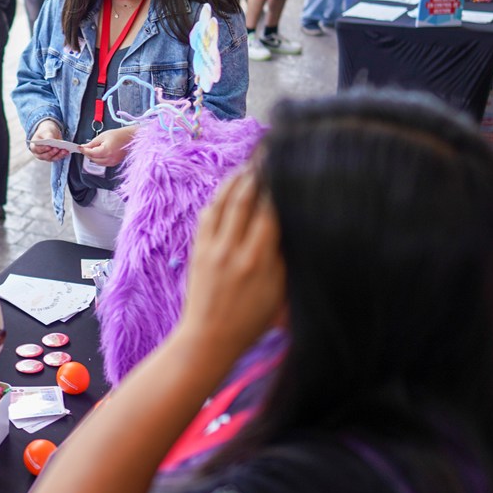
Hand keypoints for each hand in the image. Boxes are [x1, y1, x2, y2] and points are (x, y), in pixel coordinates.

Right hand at [29, 118, 69, 162]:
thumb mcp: (46, 131)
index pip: (37, 149)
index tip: (49, 147)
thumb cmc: (46, 132)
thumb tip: (52, 140)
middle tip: (57, 148)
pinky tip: (67, 152)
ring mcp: (46, 157)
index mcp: (34, 146)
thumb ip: (48, 136)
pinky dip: (62, 155)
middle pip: (44, 156)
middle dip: (52, 152)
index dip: (43, 149)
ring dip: (58, 155)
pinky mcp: (53, 157)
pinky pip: (57, 158)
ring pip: (52, 158)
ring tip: (64, 150)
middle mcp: (39, 154)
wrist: (50, 133)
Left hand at [78, 126, 135, 167]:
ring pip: (97, 162)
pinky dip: (99, 159)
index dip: (83, 150)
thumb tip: (83, 147)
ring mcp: (112, 162)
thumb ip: (92, 143)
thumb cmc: (118, 135)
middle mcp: (109, 159)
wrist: (131, 138)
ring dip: (93, 157)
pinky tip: (100, 152)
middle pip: (93, 159)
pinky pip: (103, 163)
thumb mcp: (102, 136)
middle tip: (86, 147)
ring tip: (94, 148)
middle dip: (88, 153)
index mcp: (106, 151)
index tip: (79, 147)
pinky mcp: (114, 163)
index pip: (90, 153)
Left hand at [176, 169, 285, 364]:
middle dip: (259, 173)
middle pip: (247, 199)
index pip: (271, 212)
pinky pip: (208, 214)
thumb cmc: (251, 320)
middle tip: (270, 153)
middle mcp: (234, 250)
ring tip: (251, 164)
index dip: (279, 187)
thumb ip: (285, 258)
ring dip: (238, 179)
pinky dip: (219, 196)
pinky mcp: (198, 249)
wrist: (209, 338)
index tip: (288, 167)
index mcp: (260, 261)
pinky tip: (230, 186)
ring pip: (225, 202)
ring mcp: (213, 248)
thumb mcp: (279, 292)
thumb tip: (294, 225)